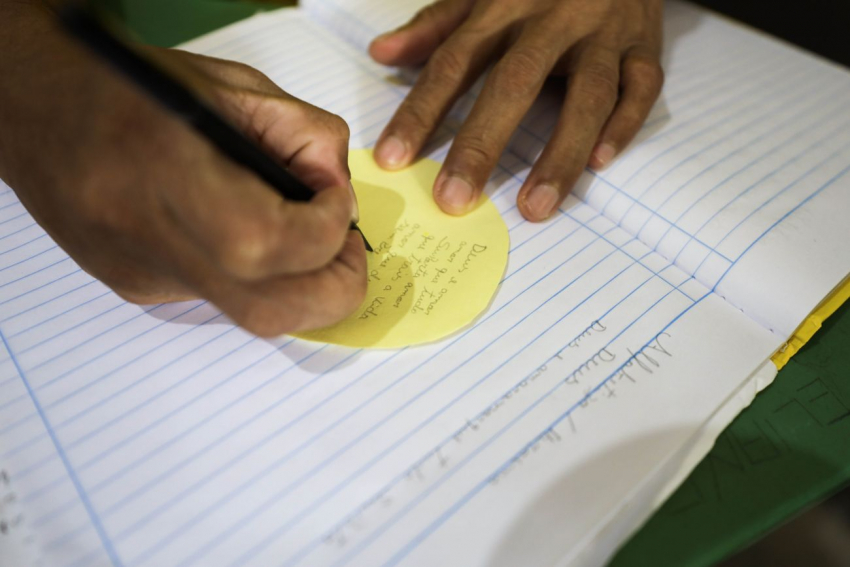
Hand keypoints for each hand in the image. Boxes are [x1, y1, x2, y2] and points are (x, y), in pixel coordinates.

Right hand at [0, 4, 365, 336]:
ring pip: (251, 315)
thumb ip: (300, 135)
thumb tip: (339, 190)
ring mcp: (140, 275)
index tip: (337, 202)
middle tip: (349, 251)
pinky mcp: (138, 288)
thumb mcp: (227, 84)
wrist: (32, 107)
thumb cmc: (125, 84)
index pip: (269, 243)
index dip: (326, 230)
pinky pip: (220, 297)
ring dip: (301, 287)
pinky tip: (244, 230)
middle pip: (270, 312)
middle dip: (334, 289)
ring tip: (310, 239)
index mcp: (164, 173)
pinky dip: (256, 274)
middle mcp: (147, 241)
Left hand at [369, 0, 663, 220]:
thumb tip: (381, 53)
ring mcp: (603, 33)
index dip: (421, 111)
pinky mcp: (644, 46)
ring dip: (561, 155)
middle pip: (515, 83)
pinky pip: (641, 87)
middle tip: (454, 199)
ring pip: (587, 95)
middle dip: (482, 144)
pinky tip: (600, 162)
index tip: (395, 158)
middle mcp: (553, 19)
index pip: (453, 62)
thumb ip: (436, 24)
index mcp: (503, 4)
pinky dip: (624, 124)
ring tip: (535, 207)